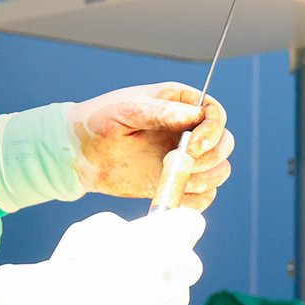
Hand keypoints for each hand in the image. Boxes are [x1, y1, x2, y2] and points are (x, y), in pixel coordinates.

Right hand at [0, 209, 206, 304]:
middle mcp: (175, 269)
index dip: (179, 226)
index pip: (192, 223)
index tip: (166, 231)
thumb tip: (137, 236)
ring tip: (126, 293)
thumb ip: (129, 228)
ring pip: (177, 294)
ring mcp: (169, 302)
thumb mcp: (98, 226)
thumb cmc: (75, 262)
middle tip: (146, 264)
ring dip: (161, 291)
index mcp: (164, 236)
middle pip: (191, 262)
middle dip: (173, 263)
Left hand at [67, 83, 233, 208]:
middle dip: (211, 158)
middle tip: (182, 165)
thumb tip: (193, 115)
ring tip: (173, 179)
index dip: (212, 131)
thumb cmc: (98, 121)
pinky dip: (195, 200)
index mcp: (178, 103)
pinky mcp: (175, 182)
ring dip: (205, 180)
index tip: (193, 146)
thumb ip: (160, 111)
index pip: (215, 114)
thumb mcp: (126, 109)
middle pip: (224, 145)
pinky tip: (174, 196)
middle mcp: (187, 130)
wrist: (80, 154)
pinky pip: (202, 196)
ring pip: (218, 172)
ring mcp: (183, 158)